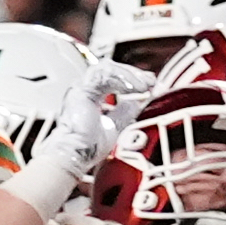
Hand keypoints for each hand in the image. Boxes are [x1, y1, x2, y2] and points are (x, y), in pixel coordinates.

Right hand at [34, 59, 150, 182]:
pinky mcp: (81, 89)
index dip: (132, 79)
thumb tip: (138, 103)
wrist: (75, 155)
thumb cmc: (88, 148)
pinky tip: (135, 88)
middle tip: (150, 81)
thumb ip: (124, 113)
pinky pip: (104, 75)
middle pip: (111, 70)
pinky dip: (122, 79)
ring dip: (130, 75)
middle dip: (133, 74)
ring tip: (145, 86)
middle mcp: (84, 89)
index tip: (149, 85)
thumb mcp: (115, 127)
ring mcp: (81, 87)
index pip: (113, 79)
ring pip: (108, 68)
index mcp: (91, 97)